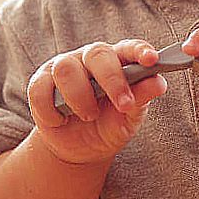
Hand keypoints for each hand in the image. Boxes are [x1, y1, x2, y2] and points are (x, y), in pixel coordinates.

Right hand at [27, 40, 170, 164]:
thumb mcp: (128, 119)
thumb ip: (140, 100)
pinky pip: (40, 90)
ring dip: (80, 98)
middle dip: (112, 80)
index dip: (139, 50)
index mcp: (117, 62)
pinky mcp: (39, 83)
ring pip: (66, 69)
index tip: (151, 60)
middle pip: (97, 53)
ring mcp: (62, 68)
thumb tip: (159, 83)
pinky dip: (51, 112)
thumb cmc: (108, 127)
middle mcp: (89, 59)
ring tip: (88, 116)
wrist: (78, 150)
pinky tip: (61, 121)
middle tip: (123, 105)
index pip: (129, 48)